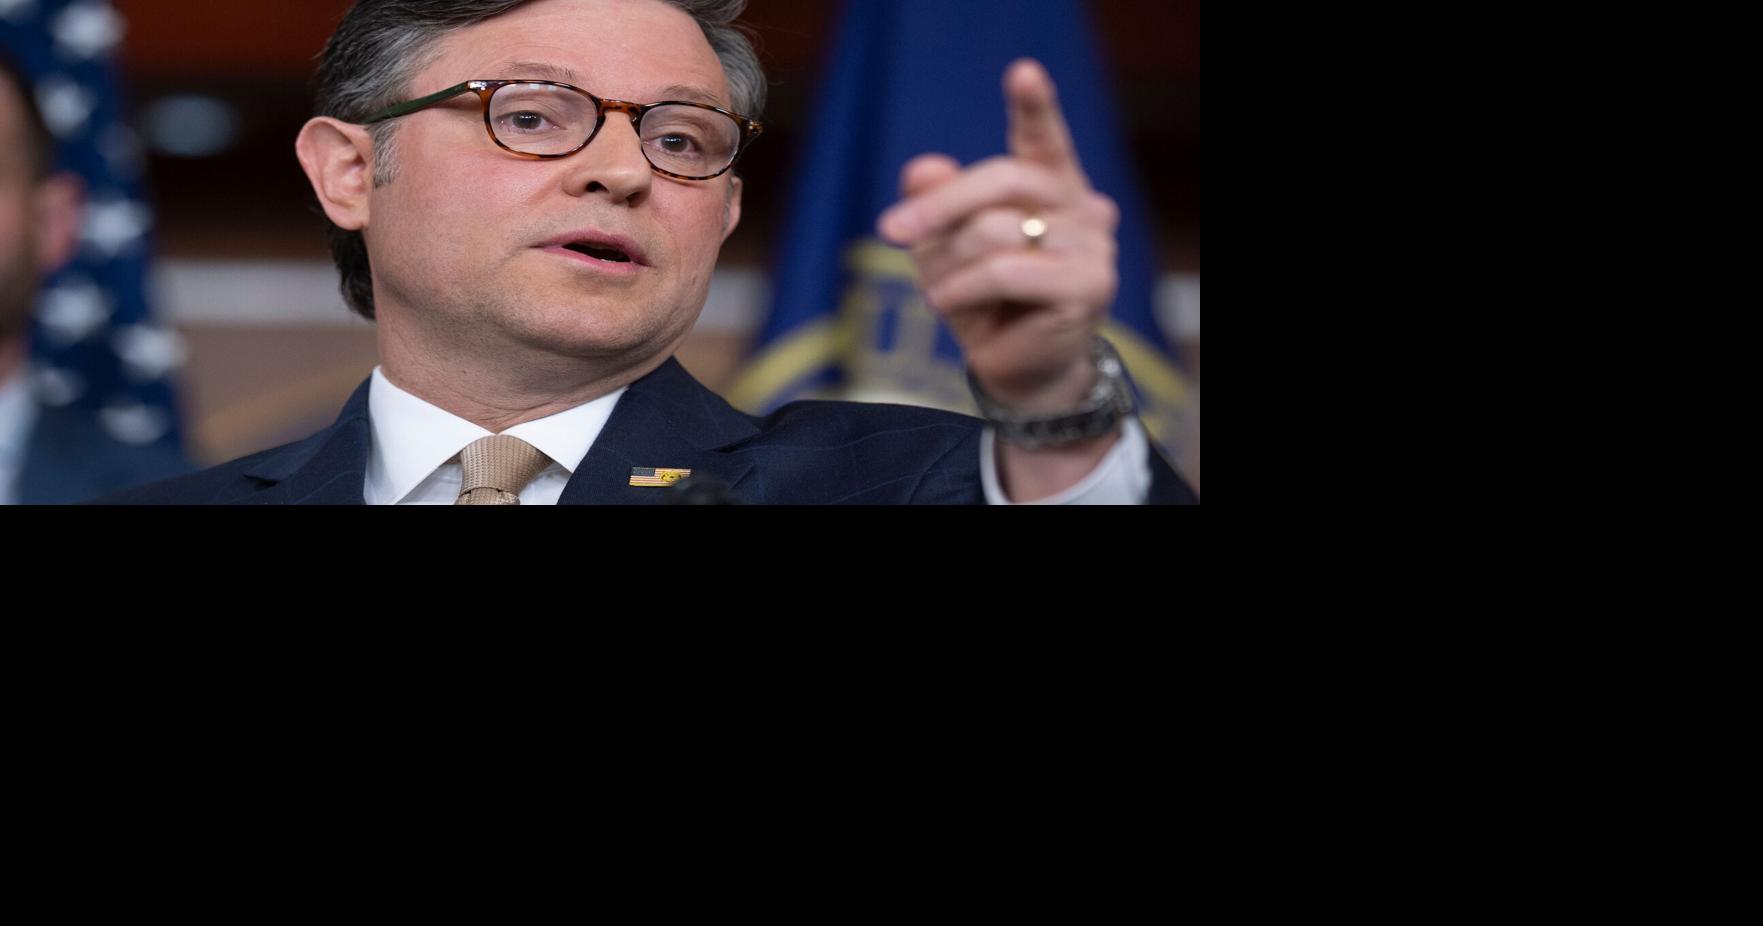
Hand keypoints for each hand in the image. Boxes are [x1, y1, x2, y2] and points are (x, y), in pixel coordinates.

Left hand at [877, 58, 1118, 413]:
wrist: (1018, 370)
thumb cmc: (984, 301)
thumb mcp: (947, 247)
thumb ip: (936, 204)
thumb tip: (921, 170)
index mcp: (1052, 185)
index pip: (1044, 138)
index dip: (1035, 105)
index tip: (1022, 72)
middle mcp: (1082, 207)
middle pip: (1003, 179)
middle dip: (940, 205)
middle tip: (891, 229)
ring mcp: (1092, 246)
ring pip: (995, 230)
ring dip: (947, 262)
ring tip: (937, 290)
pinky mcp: (1087, 285)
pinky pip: (1005, 270)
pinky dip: (962, 287)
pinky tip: (945, 304)